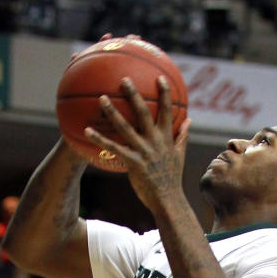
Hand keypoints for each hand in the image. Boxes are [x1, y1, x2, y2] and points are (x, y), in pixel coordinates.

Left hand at [84, 77, 191, 214]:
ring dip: (113, 112)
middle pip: (144, 113)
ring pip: (126, 128)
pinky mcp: (133, 163)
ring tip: (102, 98)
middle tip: (124, 80)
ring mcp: (143, 151)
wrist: (167, 199)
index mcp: (167, 138)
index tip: (160, 78)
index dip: (165, 93)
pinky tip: (87, 130)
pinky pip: (113, 148)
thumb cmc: (172, 177)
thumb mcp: (180, 155)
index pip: (167, 111)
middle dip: (134, 95)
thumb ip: (182, 136)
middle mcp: (155, 141)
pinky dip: (100, 139)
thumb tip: (189, 120)